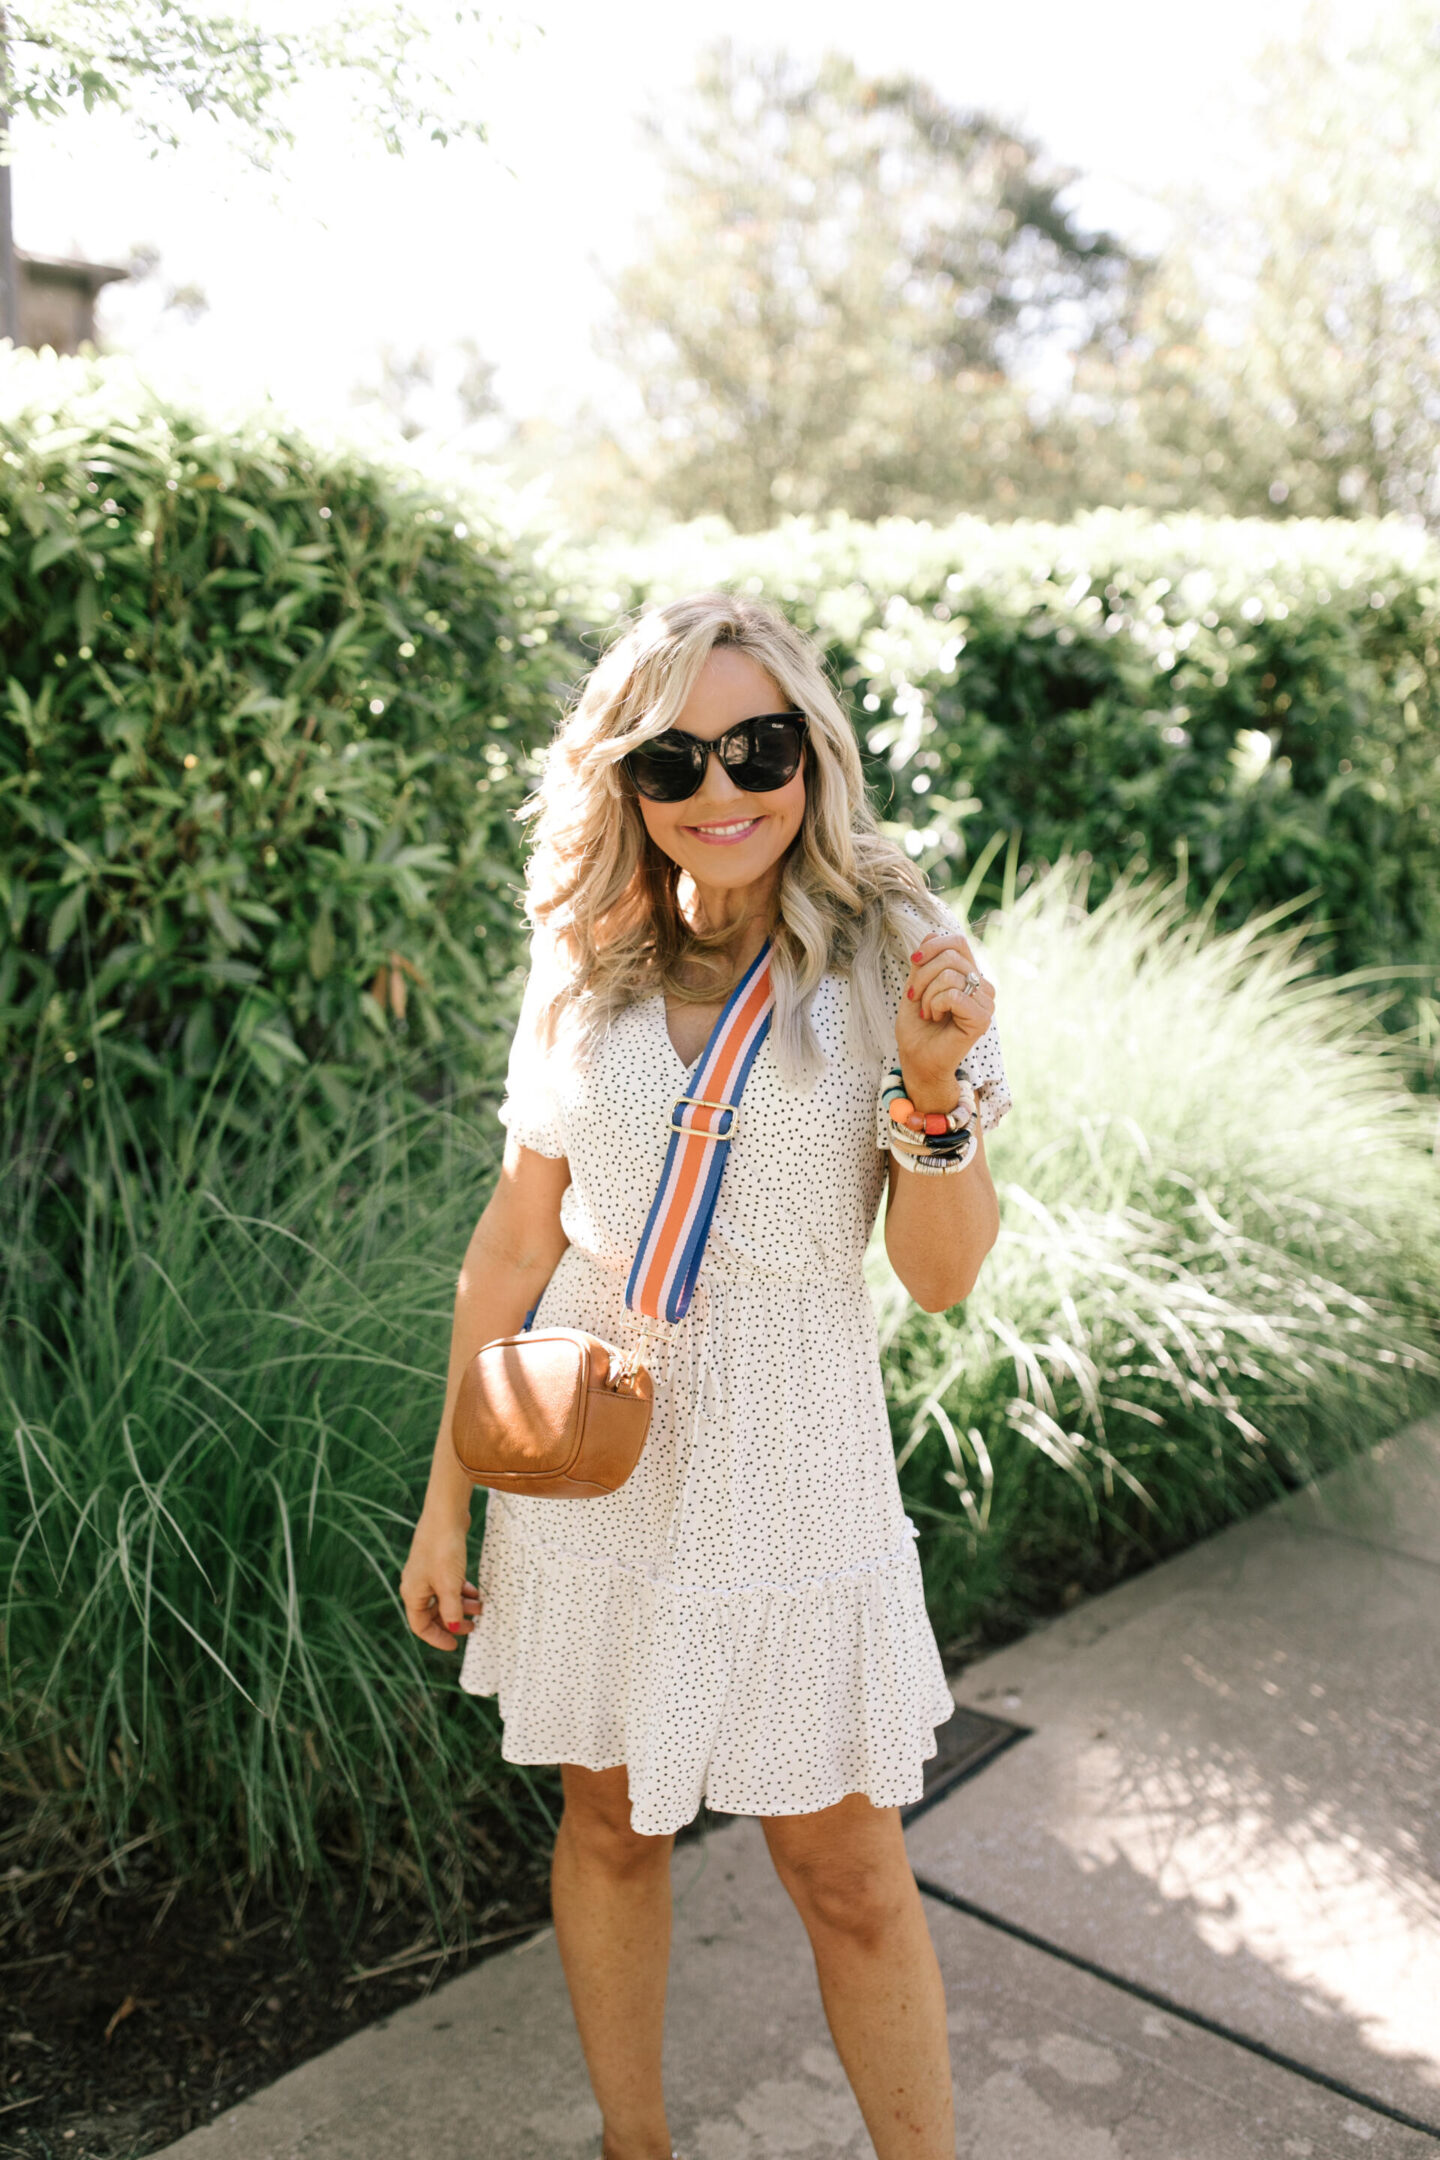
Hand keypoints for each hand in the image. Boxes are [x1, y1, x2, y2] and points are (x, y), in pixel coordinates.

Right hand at [400, 1515, 482, 1651]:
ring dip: (461, 1606)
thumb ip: (451, 1610)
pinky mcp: (439, 1562)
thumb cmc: (443, 1550)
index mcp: (412, 1593)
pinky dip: (462, 1591)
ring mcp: (427, 1573)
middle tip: (473, 1626)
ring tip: (481, 1607)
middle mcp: (417, 1585)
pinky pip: (449, 1584)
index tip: (455, 1645)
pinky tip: (476, 1592)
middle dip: (453, 1621)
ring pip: (443, 1598)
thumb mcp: (449, 1585)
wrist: (445, 1515)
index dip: (438, 1638)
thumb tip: (454, 1628)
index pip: (421, 1626)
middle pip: (433, 1614)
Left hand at [895, 929, 996, 1105]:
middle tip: (915, 998)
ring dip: (927, 993)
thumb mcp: (915, 987)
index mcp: (970, 976)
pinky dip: (935, 1004)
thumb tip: (932, 933)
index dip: (933, 945)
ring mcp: (985, 1003)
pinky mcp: (982, 1019)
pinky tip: (934, 1017)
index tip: (913, 960)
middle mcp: (982, 987)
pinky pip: (954, 994)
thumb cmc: (917, 1028)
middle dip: (922, 975)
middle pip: (951, 956)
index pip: (958, 942)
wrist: (917, 1060)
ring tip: (926, 1011)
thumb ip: (924, 963)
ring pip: (951, 975)